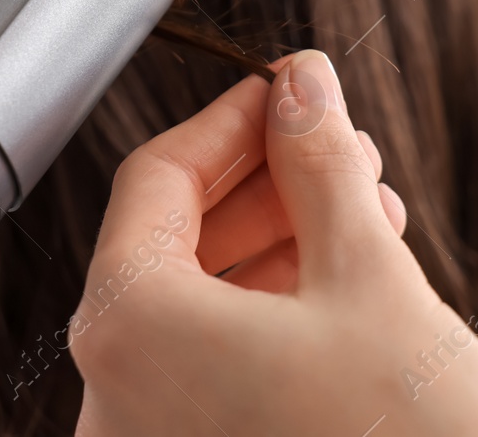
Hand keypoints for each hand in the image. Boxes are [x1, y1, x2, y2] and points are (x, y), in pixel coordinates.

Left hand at [70, 50, 477, 436]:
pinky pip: (208, 371)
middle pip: (170, 242)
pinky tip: (346, 289)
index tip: (289, 90)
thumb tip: (299, 82)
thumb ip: (319, 165)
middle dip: (263, 184)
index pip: (155, 178)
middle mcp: (110, 396)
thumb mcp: (367, 279)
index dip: (231, 120)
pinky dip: (268, 320)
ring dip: (275, 248)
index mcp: (126, 325)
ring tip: (362, 211)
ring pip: (193, 309)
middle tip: (337, 146)